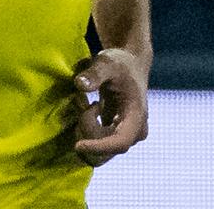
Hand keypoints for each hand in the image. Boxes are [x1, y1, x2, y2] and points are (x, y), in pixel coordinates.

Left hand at [73, 48, 148, 165]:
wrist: (130, 64)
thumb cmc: (120, 62)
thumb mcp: (107, 62)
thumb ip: (94, 73)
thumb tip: (79, 85)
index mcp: (136, 117)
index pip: (120, 143)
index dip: (99, 147)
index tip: (77, 145)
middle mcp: (134, 132)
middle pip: (105, 149)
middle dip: (86, 128)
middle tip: (80, 100)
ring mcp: (124, 135)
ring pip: (99, 150)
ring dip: (83, 128)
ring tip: (82, 101)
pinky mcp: (115, 134)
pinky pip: (96, 143)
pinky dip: (84, 128)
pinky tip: (84, 105)